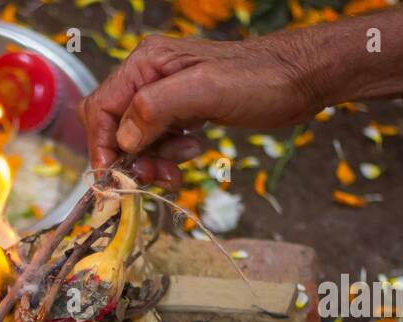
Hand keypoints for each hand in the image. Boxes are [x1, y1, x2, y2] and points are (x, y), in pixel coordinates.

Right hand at [79, 32, 324, 186]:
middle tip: (149, 178)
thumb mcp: (205, 90)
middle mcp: (149, 76)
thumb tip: (124, 139)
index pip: (102, 107)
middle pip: (114, 126)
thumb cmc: (259, 79)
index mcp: (147, 63)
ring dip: (151, 161)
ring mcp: (166, 94)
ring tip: (175, 171)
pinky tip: (193, 152)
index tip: (114, 175)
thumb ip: (156, 109)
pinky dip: (167, 156)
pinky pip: (158, 141)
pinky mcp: (182, 110)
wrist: (301, 79)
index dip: (102, 144)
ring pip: (135, 139)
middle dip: (127, 156)